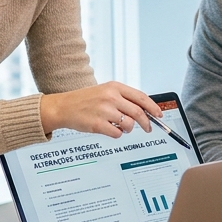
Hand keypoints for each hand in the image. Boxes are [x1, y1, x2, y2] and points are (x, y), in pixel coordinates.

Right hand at [39, 82, 159, 138]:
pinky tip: (109, 129)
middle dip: (146, 123)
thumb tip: (144, 110)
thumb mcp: (105, 91)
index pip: (141, 97)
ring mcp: (104, 111)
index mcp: (114, 87)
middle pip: (138, 112)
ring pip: (129, 124)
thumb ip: (123, 98)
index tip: (159, 114)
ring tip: (120, 126)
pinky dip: (117, 134)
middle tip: (148, 128)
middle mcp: (110, 97)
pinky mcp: (98, 124)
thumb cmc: (85, 100)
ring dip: (128, 129)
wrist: (63, 106)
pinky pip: (117, 134)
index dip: (153, 107)